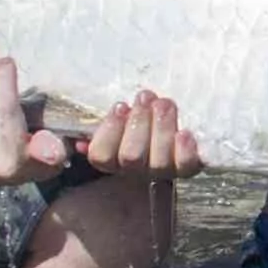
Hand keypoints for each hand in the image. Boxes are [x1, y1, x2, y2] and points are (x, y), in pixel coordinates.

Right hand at [79, 91, 202, 181]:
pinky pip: (186, 167)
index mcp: (112, 157)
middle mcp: (135, 169)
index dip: (110, 131)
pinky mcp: (188, 166)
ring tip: (164, 103)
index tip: (121, 105)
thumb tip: (80, 136)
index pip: (101, 156)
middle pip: (130, 157)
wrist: (175, 124)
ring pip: (158, 162)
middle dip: (138, 123)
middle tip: (146, 97)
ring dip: (161, 128)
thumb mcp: (119, 113)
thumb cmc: (140, 116)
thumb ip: (99, 121)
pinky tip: (184, 132)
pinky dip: (185, 150)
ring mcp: (162, 170)